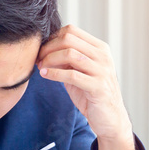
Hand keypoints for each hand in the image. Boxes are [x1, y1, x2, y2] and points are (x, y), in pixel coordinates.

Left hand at [37, 25, 136, 149]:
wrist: (110, 119)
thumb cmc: (92, 94)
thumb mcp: (80, 72)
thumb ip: (67, 59)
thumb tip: (44, 49)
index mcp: (100, 49)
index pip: (72, 31)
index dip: (52, 38)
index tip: (42, 50)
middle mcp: (103, 56)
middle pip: (69, 39)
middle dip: (48, 48)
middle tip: (38, 59)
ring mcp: (102, 71)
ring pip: (70, 54)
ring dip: (50, 59)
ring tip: (41, 67)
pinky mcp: (98, 87)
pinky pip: (72, 74)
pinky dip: (54, 73)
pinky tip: (45, 75)